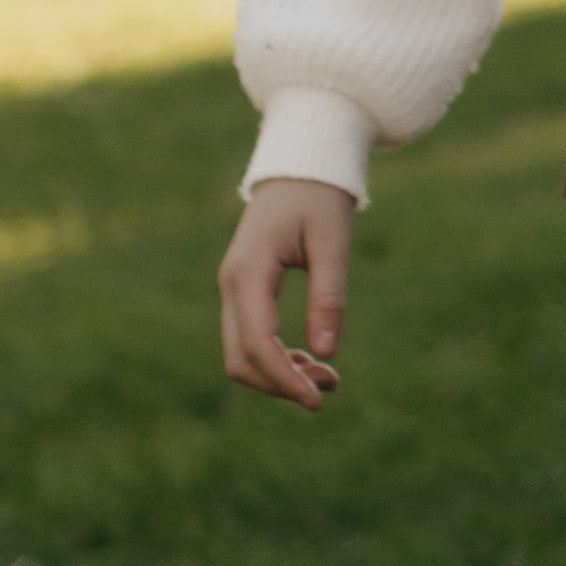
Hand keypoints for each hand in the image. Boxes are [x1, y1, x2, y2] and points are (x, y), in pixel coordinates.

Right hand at [220, 178, 358, 407]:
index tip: (317, 400)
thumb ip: (329, 295)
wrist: (300, 165)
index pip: (256, 342)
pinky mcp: (245, 292)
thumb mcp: (333, 241)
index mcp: (248, 271)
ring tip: (329, 378)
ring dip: (280, 374)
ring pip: (242, 353)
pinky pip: (251, 338)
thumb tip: (326, 354)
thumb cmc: (319, 196)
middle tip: (331, 388)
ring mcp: (234, 289)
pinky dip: (276, 358)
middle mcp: (232, 284)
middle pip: (240, 358)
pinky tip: (311, 360)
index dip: (283, 378)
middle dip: (281, 383)